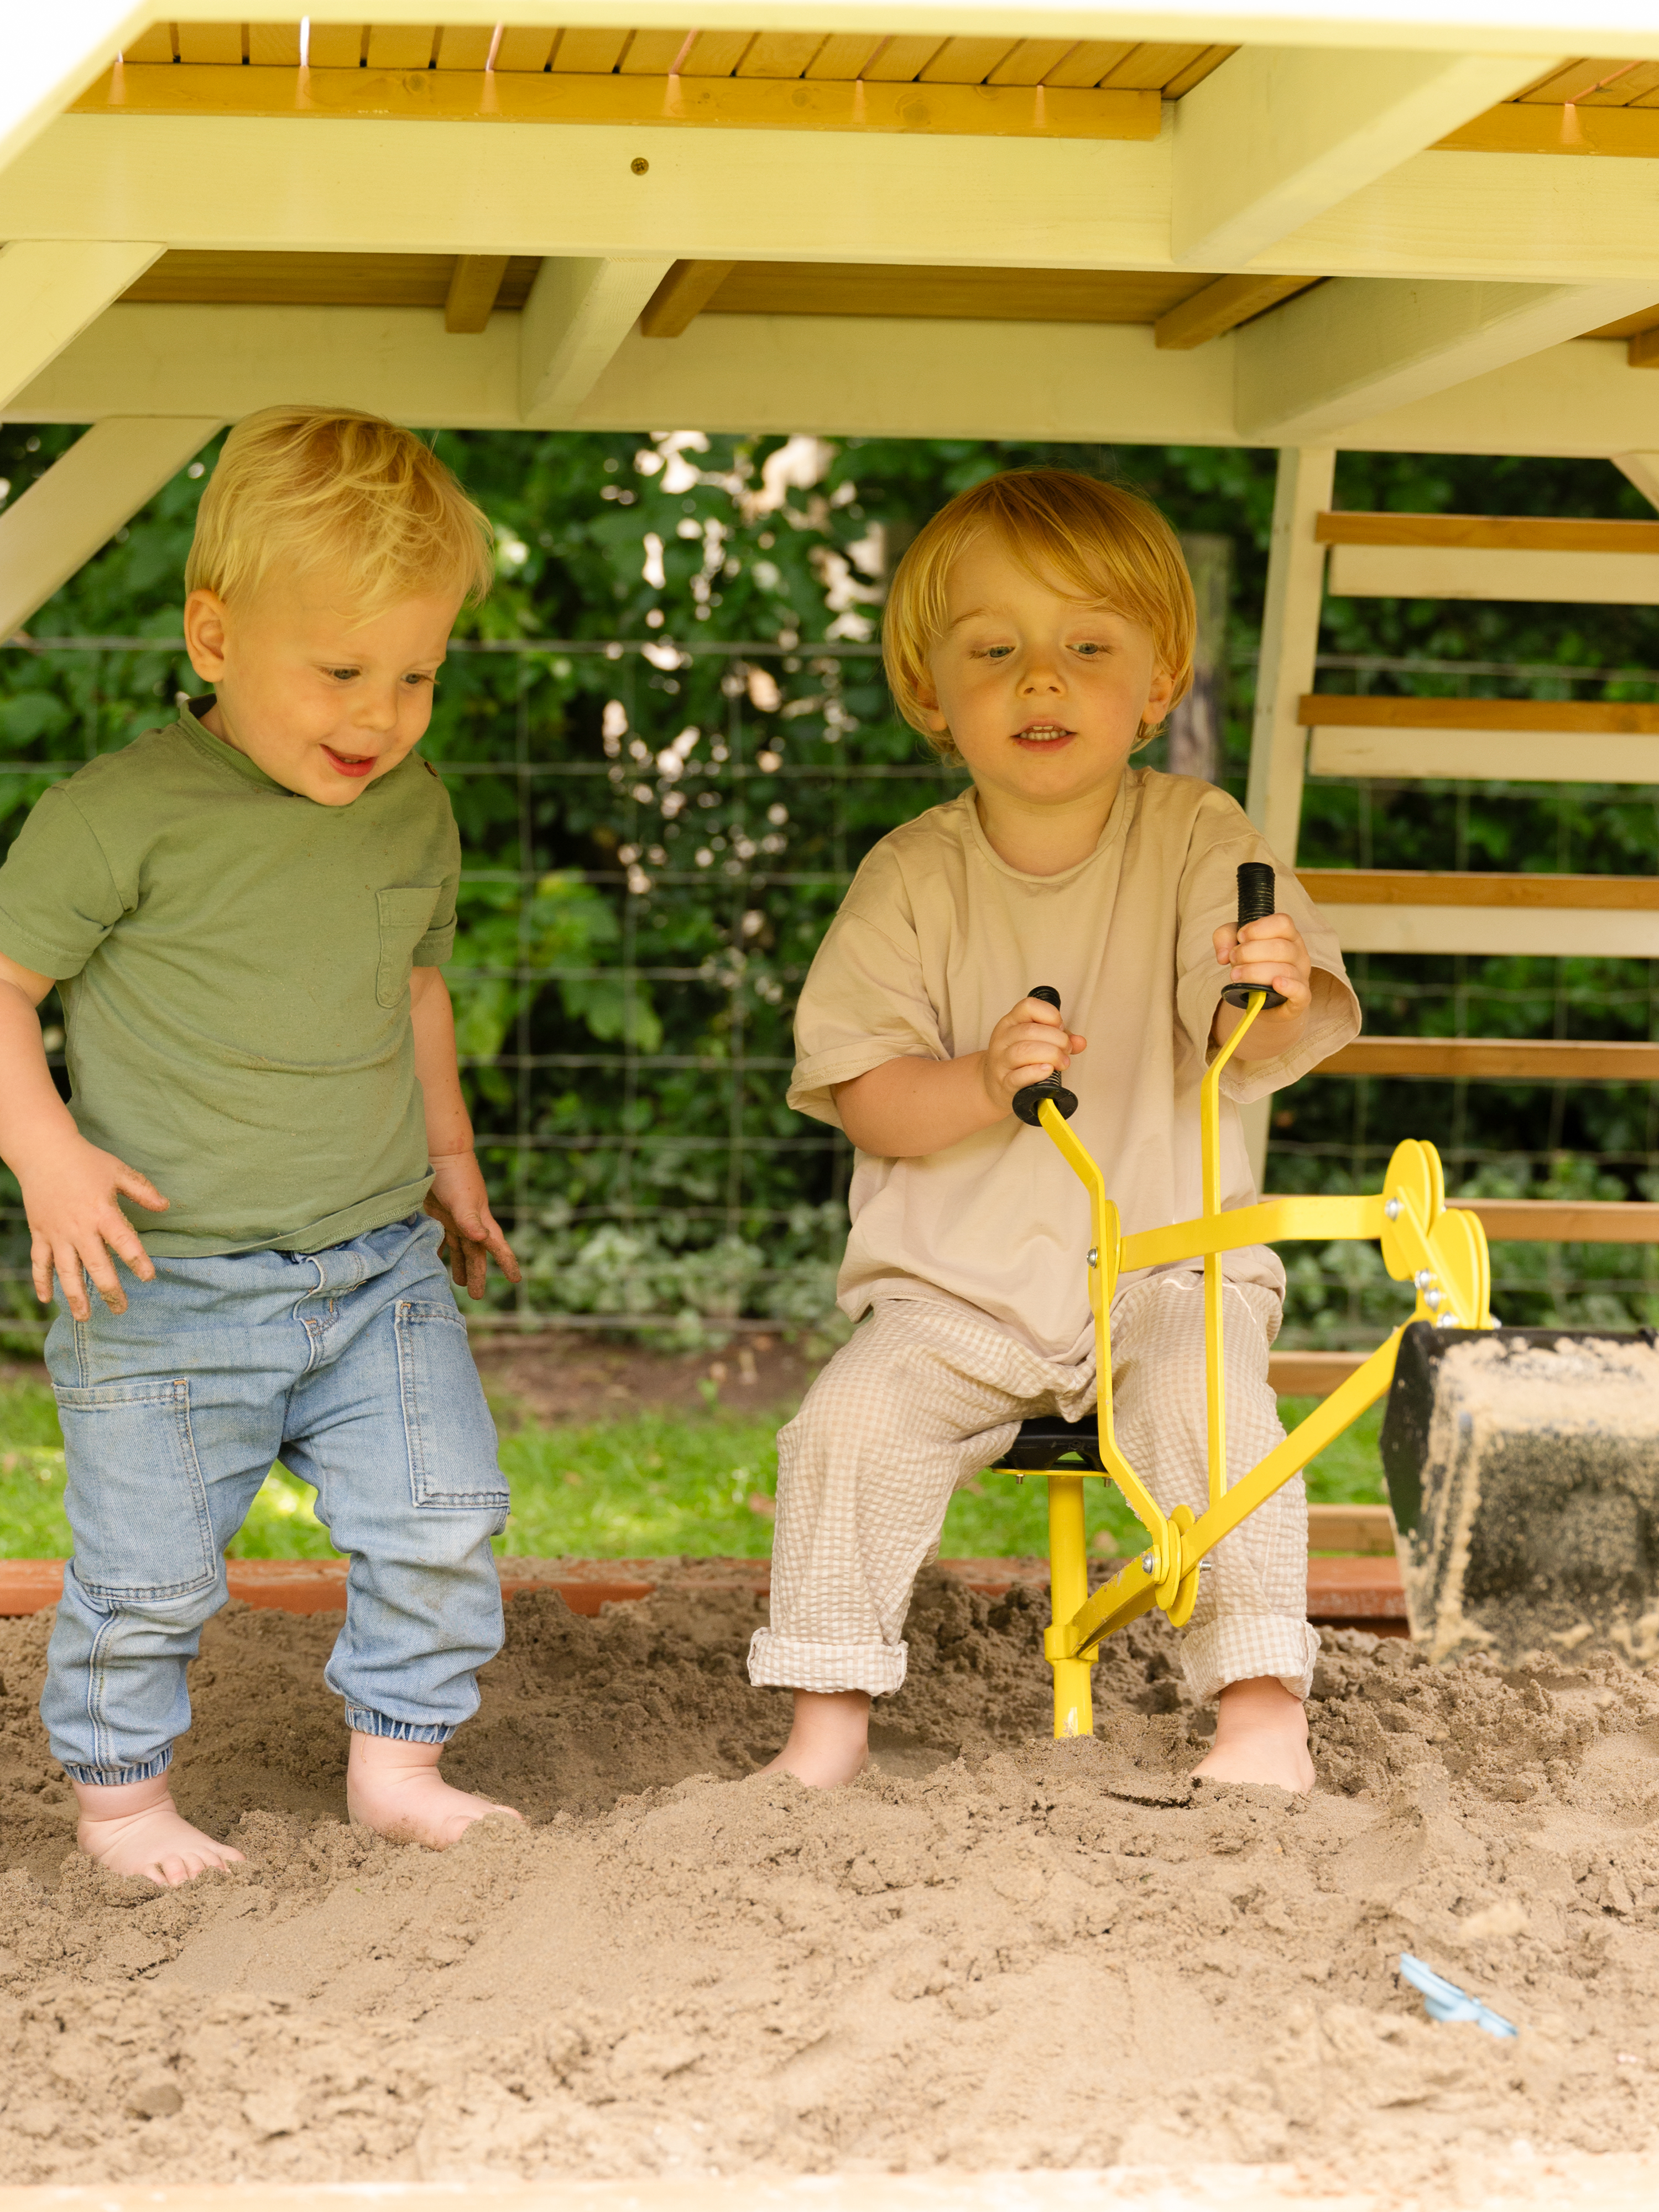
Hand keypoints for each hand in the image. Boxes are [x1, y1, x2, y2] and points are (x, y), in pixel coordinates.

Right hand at [20, 1132, 168, 1319]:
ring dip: (75, 1296)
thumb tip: (166, 1206)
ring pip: (66, 1271)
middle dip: (110, 1290)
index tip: (148, 1278)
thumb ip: (142, 1191)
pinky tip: (46, 1299)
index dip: (138, 1261)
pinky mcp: (40, 1233)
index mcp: (103, 1213)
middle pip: (97, 1266)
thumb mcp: (118, 1171)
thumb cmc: (86, 1161)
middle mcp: (79, 1228)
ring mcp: (57, 1233)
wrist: (44, 1152)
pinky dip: (41, 1281)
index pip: (124, 1243)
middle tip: (121, 1310)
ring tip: (85, 1317)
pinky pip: (40, 1262)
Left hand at [424, 1150, 520, 1298]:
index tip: (516, 1279)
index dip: (507, 1262)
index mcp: (481, 1221)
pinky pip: (438, 1237)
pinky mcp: (437, 1214)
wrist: (437, 1151)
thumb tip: (481, 1240)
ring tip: (458, 1283)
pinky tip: (430, 1258)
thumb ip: (470, 1220)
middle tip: (477, 1296)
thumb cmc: (453, 1175)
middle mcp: (469, 1223)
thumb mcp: (462, 1199)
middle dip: (478, 1273)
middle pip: (476, 1254)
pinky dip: (437, 1249)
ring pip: (458, 1248)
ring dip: (458, 1265)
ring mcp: (453, 1219)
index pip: (498, 1246)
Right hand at [979, 994, 1086, 1117]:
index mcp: (1011, 1022)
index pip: (1028, 1006)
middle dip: (1057, 1039)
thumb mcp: (1036, 1042)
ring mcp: (1001, 1061)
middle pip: (1030, 1031)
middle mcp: (1002, 1039)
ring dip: (1050, 1055)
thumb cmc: (1020, 1060)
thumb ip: (1060, 1039)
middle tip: (1066, 1050)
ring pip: (1023, 1051)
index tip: (1060, 1027)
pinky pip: (1018, 1076)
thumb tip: (1080, 1042)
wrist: (994, 1085)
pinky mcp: (1004, 1083)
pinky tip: (1048, 1070)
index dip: (1050, 1014)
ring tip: (1062, 1063)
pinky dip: (1036, 1072)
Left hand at [1212, 911, 1312, 1033]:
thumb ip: (1225, 937)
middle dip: (1250, 953)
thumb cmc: (1252, 965)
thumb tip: (1223, 955)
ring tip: (1236, 975)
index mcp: (1287, 936)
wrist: (1261, 998)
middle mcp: (1298, 953)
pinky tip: (1275, 984)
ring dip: (1255, 972)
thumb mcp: (1236, 944)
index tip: (1240, 937)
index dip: (1259, 928)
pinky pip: (1300, 992)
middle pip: (1280, 947)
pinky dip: (1288, 987)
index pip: (1282, 923)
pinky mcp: (1300, 998)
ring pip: (1284, 970)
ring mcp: (1301, 975)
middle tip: (1233, 959)